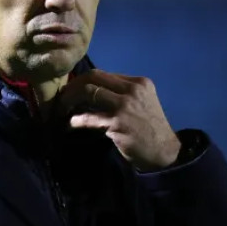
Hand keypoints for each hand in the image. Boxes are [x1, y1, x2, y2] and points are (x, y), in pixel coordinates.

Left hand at [58, 69, 180, 170]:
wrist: (164, 152)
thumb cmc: (149, 128)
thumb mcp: (140, 103)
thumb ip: (120, 94)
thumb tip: (89, 91)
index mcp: (138, 82)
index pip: (101, 73)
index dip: (81, 80)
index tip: (71, 90)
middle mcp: (132, 90)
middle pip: (92, 77)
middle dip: (73, 86)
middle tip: (62, 97)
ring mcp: (125, 105)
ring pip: (89, 92)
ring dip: (70, 100)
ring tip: (62, 109)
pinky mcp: (117, 123)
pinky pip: (88, 118)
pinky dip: (75, 120)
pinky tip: (70, 124)